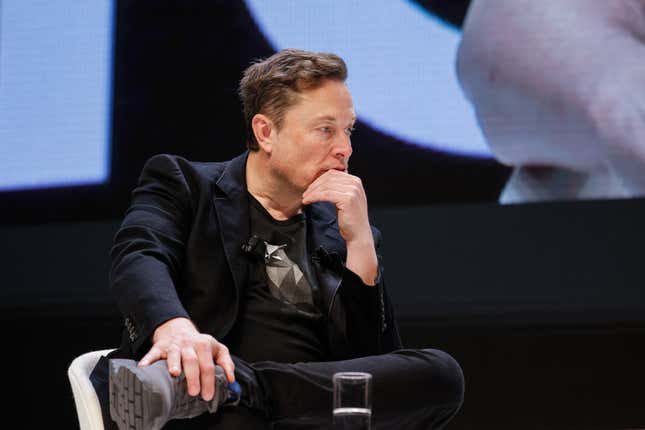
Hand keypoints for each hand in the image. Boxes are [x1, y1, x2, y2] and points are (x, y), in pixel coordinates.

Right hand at [138, 317, 234, 400]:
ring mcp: (173, 346)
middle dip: (193, 377)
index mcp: (204, 345)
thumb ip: (226, 362)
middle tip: (194, 392)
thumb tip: (231, 379)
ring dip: (174, 363)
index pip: (208, 364)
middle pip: (192, 361)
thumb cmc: (199, 344)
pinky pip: (152, 353)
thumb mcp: (217, 349)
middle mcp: (188, 345)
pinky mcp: (159, 347)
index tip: (208, 395)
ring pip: (174, 354)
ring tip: (175, 374)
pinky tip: (144, 367)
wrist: (178, 329)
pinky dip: (147, 360)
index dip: (209, 380)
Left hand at [302, 170, 377, 284]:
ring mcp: (352, 191)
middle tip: (305, 193)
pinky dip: (314, 197)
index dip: (319, 179)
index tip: (310, 188)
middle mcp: (355, 183)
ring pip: (326, 186)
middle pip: (329, 178)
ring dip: (312, 191)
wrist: (358, 234)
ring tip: (305, 198)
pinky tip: (308, 201)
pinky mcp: (348, 199)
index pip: (332, 173)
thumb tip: (321, 181)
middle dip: (314, 185)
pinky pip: (326, 194)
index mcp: (355, 181)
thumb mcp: (345, 199)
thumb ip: (338, 188)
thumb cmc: (350, 219)